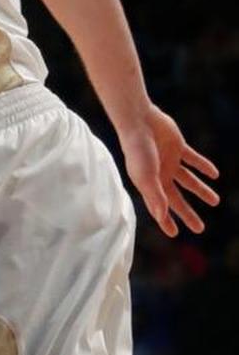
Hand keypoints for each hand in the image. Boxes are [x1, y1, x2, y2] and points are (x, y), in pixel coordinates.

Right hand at [119, 104, 219, 236]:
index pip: (159, 207)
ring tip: (215, 201)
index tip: (174, 233)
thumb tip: (161, 216)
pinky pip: (193, 159)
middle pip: (176, 198)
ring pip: (188, 180)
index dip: (165, 221)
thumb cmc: (138, 149)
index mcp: (150, 184)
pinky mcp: (178, 147)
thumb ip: (154, 195)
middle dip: (187, 213)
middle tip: (199, 228)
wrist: (139, 120)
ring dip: (201, 190)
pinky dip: (203, 166)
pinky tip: (214, 174)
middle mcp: (160, 174)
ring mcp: (170, 160)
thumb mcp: (145, 175)